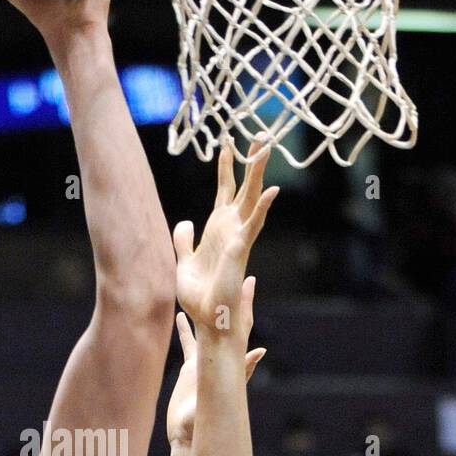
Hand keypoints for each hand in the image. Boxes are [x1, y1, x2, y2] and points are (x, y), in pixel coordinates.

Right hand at [167, 287, 266, 443]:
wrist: (187, 431)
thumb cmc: (204, 417)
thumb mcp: (224, 391)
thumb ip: (243, 371)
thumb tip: (261, 351)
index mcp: (227, 359)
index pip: (239, 325)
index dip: (245, 304)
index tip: (250, 281)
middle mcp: (217, 356)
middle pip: (224, 320)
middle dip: (229, 298)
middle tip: (234, 274)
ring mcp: (203, 360)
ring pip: (204, 328)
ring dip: (204, 310)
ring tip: (204, 290)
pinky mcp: (189, 368)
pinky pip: (186, 343)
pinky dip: (183, 330)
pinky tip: (178, 316)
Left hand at [174, 144, 277, 336]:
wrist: (207, 319)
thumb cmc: (199, 297)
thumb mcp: (182, 262)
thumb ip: (184, 241)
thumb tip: (185, 223)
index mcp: (218, 230)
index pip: (225, 192)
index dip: (227, 168)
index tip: (228, 144)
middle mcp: (232, 230)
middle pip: (244, 189)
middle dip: (251, 164)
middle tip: (259, 137)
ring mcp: (238, 238)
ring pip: (252, 200)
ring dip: (259, 175)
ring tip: (266, 149)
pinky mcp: (240, 250)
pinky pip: (254, 225)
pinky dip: (263, 208)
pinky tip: (272, 191)